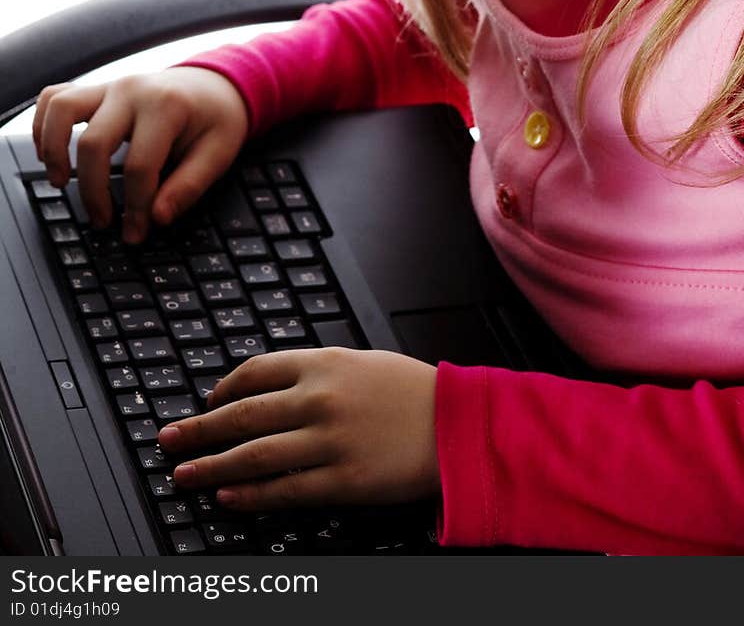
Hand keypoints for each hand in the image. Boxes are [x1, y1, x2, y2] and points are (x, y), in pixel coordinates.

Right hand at [32, 67, 248, 242]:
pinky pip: (55, 96)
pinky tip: (49, 152)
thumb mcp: (219, 153)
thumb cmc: (216, 119)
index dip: (135, 207)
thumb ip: (189, 186)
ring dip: (53, 149)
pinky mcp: (97, 89)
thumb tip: (157, 217)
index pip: (140, 165)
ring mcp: (111, 86)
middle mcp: (133, 91)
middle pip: (94, 143)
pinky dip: (44, 123)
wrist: (215, 84)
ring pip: (62, 110)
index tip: (136, 232)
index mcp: (167, 106)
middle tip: (104, 222)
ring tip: (59, 183)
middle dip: (93, 192)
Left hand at [158, 347, 440, 510]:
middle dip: (198, 430)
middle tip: (169, 441)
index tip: (206, 405)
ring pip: (254, 455)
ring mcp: (329, 441)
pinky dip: (250, 495)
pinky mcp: (343, 481)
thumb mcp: (359, 363)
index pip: (254, 373)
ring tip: (184, 475)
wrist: (458, 423)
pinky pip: (285, 490)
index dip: (221, 391)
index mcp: (323, 363)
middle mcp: (319, 399)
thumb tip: (265, 389)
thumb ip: (314, 373)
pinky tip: (228, 498)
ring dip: (211, 467)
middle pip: (241, 415)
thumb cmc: (411, 392)